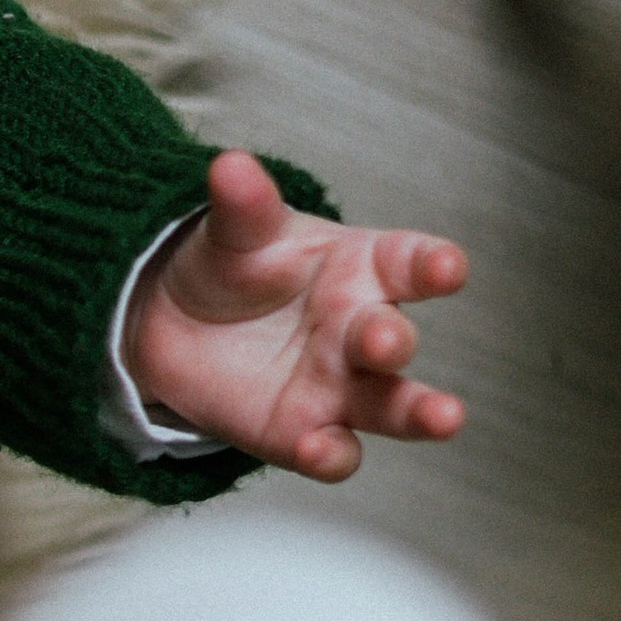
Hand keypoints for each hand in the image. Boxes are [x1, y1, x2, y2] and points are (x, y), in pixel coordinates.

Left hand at [125, 149, 465, 481]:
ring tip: (444, 418)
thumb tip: (230, 165)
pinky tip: (323, 451)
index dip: (432, 265)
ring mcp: (341, 387)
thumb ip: (242, 207)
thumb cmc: (233, 265)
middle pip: (394, 337)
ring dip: (420, 413)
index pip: (409, 262)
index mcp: (362, 267)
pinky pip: (332, 451)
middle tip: (387, 340)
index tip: (447, 268)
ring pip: (393, 405)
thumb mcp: (237, 232)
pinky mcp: (305, 433)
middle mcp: (362, 329)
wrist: (173, 322)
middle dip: (394, 339)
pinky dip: (332, 455)